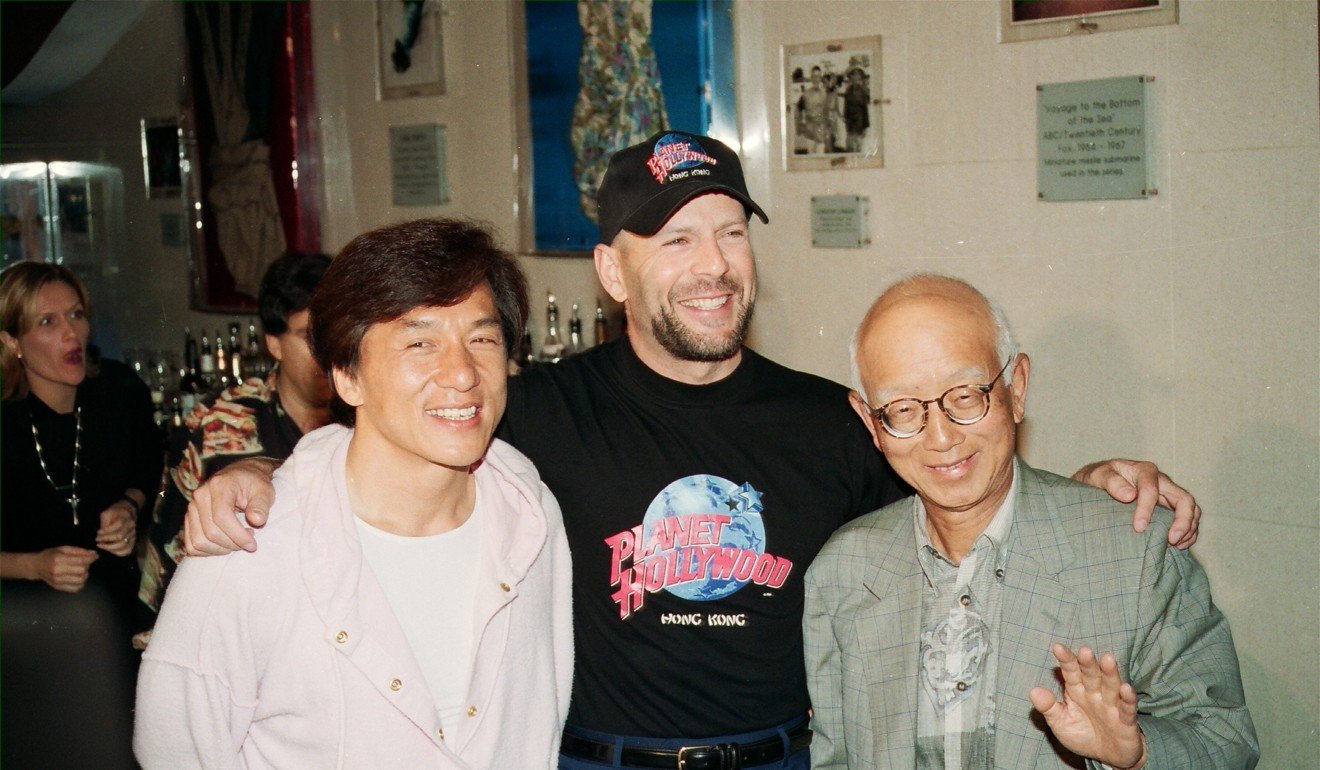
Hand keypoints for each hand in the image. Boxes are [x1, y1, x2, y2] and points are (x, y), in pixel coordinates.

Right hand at [33, 546, 98, 592]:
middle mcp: (57, 571)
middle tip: (84, 562)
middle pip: (82, 571)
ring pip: (81, 580)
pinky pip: (76, 588)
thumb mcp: (63, 549)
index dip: (91, 558)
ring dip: (85, 574)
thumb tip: (93, 554)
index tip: (95, 556)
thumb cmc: (50, 555)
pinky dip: (80, 583)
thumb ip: (79, 551)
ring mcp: (57, 581)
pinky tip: (77, 577)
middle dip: (87, 565)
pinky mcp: (58, 587)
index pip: (80, 561)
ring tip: (80, 569)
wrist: (36, 566)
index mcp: (58, 559)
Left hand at [96, 502, 136, 556]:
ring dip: (111, 548)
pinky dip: (118, 553)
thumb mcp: (106, 513)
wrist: (128, 511)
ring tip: (102, 546)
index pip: (117, 526)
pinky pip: (127, 551)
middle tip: (98, 540)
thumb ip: (104, 524)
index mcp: (125, 517)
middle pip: (120, 537)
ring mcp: (133, 534)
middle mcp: (131, 526)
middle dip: (107, 540)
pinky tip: (110, 550)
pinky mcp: (133, 541)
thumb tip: (101, 536)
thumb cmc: (115, 512)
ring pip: (124, 545)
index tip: (98, 533)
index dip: (106, 531)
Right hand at [182, 457, 277, 555]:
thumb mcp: (264, 490)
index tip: (253, 544)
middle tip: (249, 542)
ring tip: (237, 542)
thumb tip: (257, 520)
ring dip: (220, 550)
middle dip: (232, 544)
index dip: (237, 535)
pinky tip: (224, 546)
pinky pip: (191, 545)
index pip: (221, 517)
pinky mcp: (189, 520)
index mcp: (218, 485)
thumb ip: (261, 505)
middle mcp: (200, 496)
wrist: (240, 476)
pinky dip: (207, 552)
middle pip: (210, 532)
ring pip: (199, 542)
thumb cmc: (254, 484)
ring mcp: (191, 508)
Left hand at [1029, 643, 1146, 768]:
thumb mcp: (1060, 723)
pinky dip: (1128, 699)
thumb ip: (1048, 707)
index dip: (1066, 660)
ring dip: (1110, 673)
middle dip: (1088, 663)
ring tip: (1108, 659)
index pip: (1071, 672)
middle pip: (1091, 675)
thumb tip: (1033, 691)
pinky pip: (1127, 708)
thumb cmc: (1082, 734)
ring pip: (1111, 686)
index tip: (1057, 648)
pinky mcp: (1126, 720)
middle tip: (1084, 651)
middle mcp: (1095, 694)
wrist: (1109, 755)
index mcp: (1077, 691)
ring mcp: (1112, 705)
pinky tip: (1126, 688)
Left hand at [1072, 459, 1199, 548]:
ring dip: (1189, 528)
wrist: (1098, 483)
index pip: (1151, 489)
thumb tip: (1130, 495)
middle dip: (1182, 521)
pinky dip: (1189, 533)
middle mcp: (1161, 481)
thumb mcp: (1097, 475)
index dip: (1147, 509)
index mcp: (1143, 471)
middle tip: (1170, 540)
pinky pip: (1189, 519)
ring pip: (1191, 509)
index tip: (1138, 528)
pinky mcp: (1170, 508)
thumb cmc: (1097, 479)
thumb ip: (1111, 482)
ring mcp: (1168, 495)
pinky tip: (1178, 545)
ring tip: (1175, 545)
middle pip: (1184, 499)